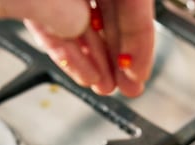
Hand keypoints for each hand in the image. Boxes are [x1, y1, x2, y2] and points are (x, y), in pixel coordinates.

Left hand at [0, 1, 154, 96]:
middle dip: (118, 50)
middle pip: (109, 5)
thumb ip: (60, 12)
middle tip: (127, 86)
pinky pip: (54, 18)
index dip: (139, 37)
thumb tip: (79, 28)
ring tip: (105, 86)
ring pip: (82, 15)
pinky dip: (67, 45)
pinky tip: (81, 70)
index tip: (137, 71)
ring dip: (95, 54)